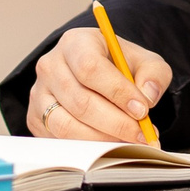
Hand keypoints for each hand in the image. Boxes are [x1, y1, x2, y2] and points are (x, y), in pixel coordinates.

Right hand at [29, 27, 171, 139]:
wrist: (96, 74)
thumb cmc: (118, 67)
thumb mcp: (144, 61)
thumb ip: (154, 75)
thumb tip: (148, 96)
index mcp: (75, 43)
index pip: (90, 68)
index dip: (117, 92)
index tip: (142, 110)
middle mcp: (50, 66)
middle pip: (80, 101)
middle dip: (115, 123)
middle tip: (141, 134)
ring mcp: (39, 93)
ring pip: (66, 125)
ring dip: (101, 139)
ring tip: (127, 141)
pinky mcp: (35, 118)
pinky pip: (58, 139)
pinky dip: (86, 147)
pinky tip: (108, 143)